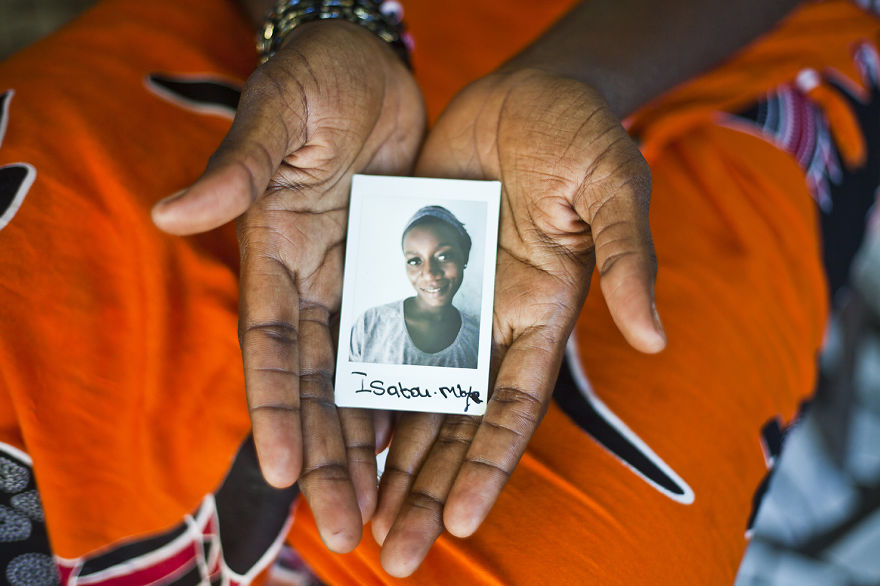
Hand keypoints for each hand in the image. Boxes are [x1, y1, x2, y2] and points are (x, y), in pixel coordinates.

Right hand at [151, 21, 424, 551]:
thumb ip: (238, 168)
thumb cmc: (316, 79)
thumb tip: (172, 213)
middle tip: (342, 527)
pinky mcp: (401, 269)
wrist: (370, 61)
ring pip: (363, 378)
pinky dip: (409, 394)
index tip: (282, 473)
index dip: (277, 410)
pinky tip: (415, 445)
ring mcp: (359, 280)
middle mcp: (316, 280)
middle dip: (326, 456)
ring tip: (380, 510)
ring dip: (367, 446)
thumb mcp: (277, 116)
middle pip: (320, 384)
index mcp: (278, 252)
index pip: (274, 347)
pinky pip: (407, 341)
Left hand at [371, 68, 665, 575]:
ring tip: (356, 517)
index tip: (455, 520)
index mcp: (542, 313)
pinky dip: (357, 385)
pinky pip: (377, 336)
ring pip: (410, 393)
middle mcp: (490, 321)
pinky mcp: (408, 268)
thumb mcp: (612, 186)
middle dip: (423, 487)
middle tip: (390, 553)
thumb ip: (628, 257)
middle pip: (454, 422)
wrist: (526, 91)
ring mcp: (447, 299)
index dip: (487, 465)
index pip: (512, 407)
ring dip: (384, 456)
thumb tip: (652, 337)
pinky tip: (332, 433)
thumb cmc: (581, 134)